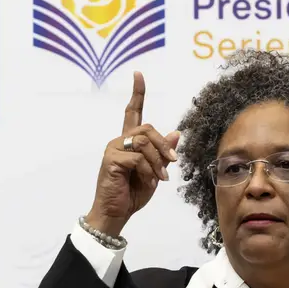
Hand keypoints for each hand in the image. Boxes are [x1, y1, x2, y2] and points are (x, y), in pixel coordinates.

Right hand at [85, 72, 180, 236]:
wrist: (117, 213)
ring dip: (158, 160)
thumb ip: (163, 154)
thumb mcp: (155, 172)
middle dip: (163, 144)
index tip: (138, 74)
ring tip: (160, 178)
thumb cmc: (132, 193)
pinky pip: (138, 157)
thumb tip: (176, 133)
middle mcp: (120, 141)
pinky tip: (150, 181)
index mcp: (129, 142)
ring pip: (144, 142)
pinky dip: (149, 170)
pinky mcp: (111, 160)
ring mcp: (113, 149)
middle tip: (173, 161)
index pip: (132, 112)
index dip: (137, 93)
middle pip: (147, 128)